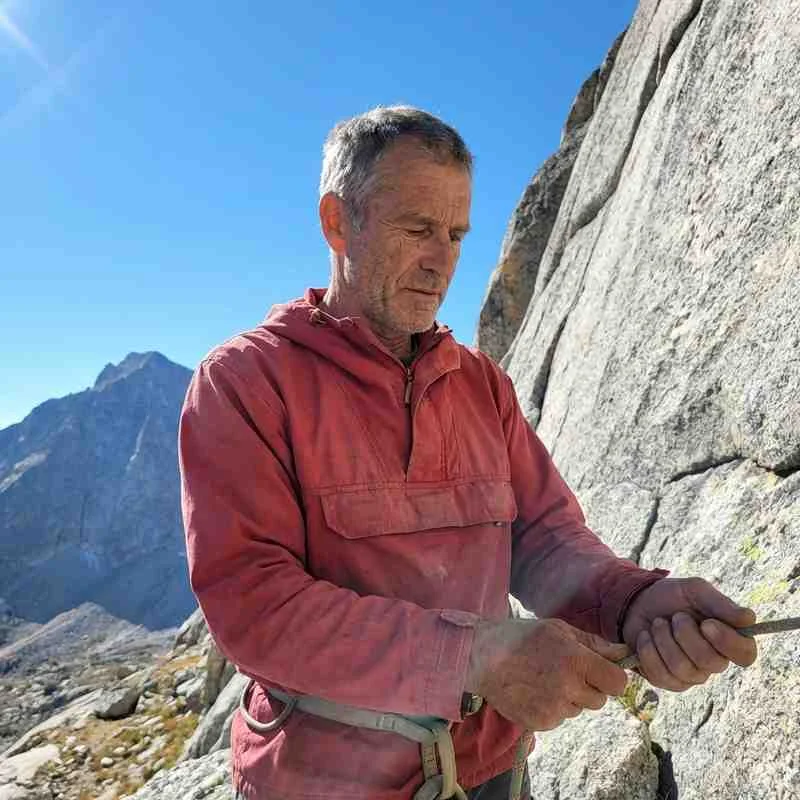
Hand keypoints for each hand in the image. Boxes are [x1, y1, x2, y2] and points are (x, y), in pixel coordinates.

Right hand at [465, 618, 628, 730]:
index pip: (618, 683)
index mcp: (576, 660)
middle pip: (600, 700)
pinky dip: (552, 708)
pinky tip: (534, 691)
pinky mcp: (541, 723)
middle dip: (588, 687)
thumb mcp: (558, 629)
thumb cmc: (520, 637)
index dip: (611, 676)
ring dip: (570, 698)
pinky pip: (560, 718)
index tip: (601, 671)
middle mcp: (568, 687)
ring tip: (545, 679)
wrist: (482, 658)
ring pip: (579, 709)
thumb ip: (593, 643)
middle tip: (565, 671)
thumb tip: (623, 653)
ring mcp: (554, 708)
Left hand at [621, 577, 757, 690]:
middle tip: (675, 616)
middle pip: (710, 662)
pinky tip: (645, 636)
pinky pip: (660, 674)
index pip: (746, 654)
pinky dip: (647, 650)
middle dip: (685, 634)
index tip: (707, 623)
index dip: (727, 642)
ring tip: (658, 623)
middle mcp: (714, 662)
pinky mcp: (667, 681)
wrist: (637, 603)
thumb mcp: (695, 590)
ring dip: (663, 638)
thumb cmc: (673, 597)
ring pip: (682, 668)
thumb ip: (720, 603)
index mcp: (728, 639)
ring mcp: (691, 675)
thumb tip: (749, 618)